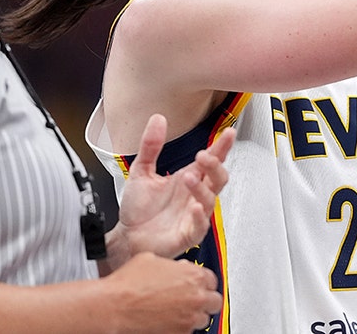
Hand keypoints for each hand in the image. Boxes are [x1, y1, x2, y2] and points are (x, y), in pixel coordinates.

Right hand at [103, 253, 221, 332]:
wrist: (114, 307)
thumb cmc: (128, 284)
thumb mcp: (153, 259)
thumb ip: (174, 265)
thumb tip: (178, 268)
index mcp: (193, 275)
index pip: (212, 280)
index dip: (202, 282)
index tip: (196, 284)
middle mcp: (196, 297)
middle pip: (215, 301)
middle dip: (204, 300)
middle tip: (191, 299)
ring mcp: (189, 318)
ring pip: (203, 319)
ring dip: (193, 314)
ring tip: (176, 311)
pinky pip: (188, 331)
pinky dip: (180, 326)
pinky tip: (166, 320)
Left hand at [114, 114, 234, 259]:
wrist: (127, 236)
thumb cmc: (139, 209)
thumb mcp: (141, 171)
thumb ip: (150, 145)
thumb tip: (158, 119)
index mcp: (189, 178)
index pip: (211, 160)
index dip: (222, 147)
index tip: (229, 133)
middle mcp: (194, 195)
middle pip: (218, 178)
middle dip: (215, 166)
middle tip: (203, 156)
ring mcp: (193, 215)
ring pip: (210, 200)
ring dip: (202, 188)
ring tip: (189, 178)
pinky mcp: (188, 234)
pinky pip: (200, 226)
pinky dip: (199, 216)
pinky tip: (194, 207)